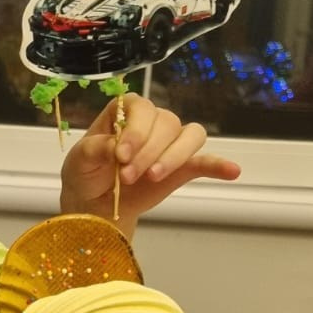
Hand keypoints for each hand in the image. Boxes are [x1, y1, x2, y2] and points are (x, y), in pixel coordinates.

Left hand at [60, 94, 239, 235]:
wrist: (95, 204)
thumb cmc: (86, 174)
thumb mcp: (80, 160)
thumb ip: (96, 148)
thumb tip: (116, 147)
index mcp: (127, 111)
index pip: (142, 108)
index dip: (135, 130)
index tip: (121, 155)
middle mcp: (152, 121)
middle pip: (166, 123)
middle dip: (148, 151)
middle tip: (126, 176)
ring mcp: (171, 143)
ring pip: (189, 136)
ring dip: (173, 157)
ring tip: (152, 177)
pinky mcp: (183, 167)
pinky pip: (206, 160)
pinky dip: (218, 165)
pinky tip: (231, 171)